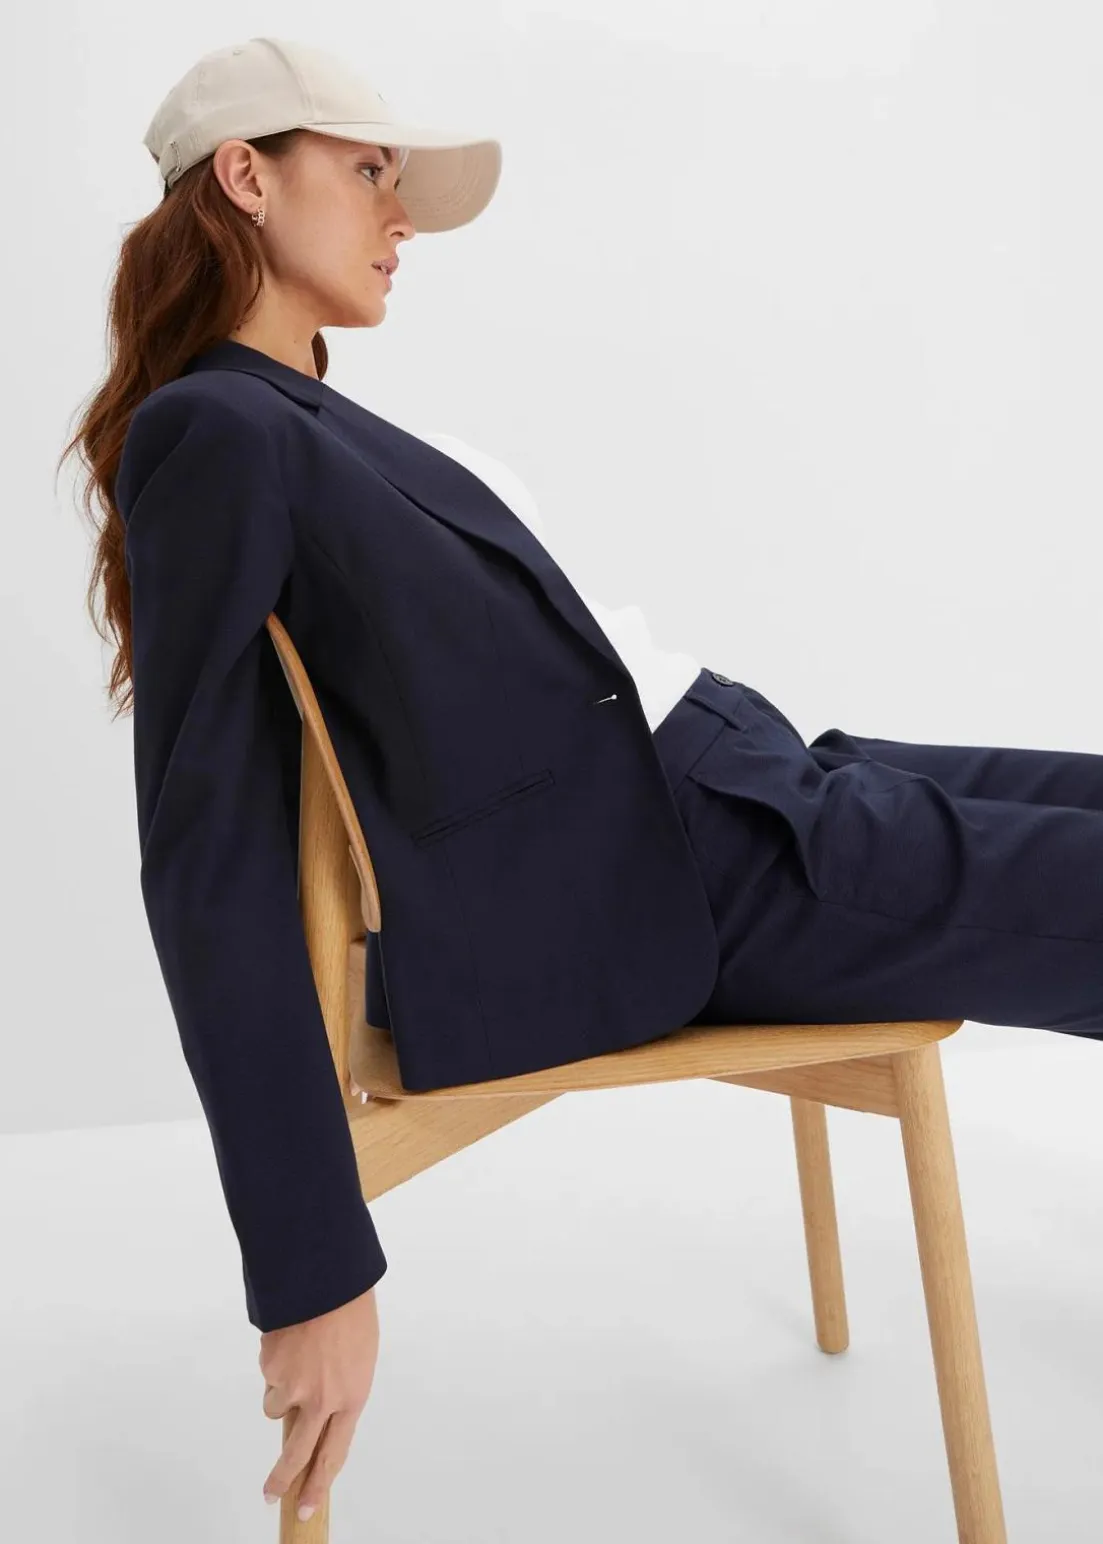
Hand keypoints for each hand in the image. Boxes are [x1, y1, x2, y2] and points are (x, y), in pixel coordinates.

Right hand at [259, 1285, 380, 1522]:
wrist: (328, 1276)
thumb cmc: (351, 1312)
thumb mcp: (359, 1359)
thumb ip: (339, 1392)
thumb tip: (317, 1415)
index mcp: (352, 1398)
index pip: (333, 1455)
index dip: (318, 1485)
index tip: (308, 1508)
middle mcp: (321, 1400)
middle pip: (296, 1455)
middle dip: (282, 1480)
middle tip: (272, 1496)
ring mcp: (293, 1385)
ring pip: (275, 1408)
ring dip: (282, 1391)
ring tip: (300, 1357)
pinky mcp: (270, 1367)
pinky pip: (268, 1375)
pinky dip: (276, 1362)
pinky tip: (292, 1338)